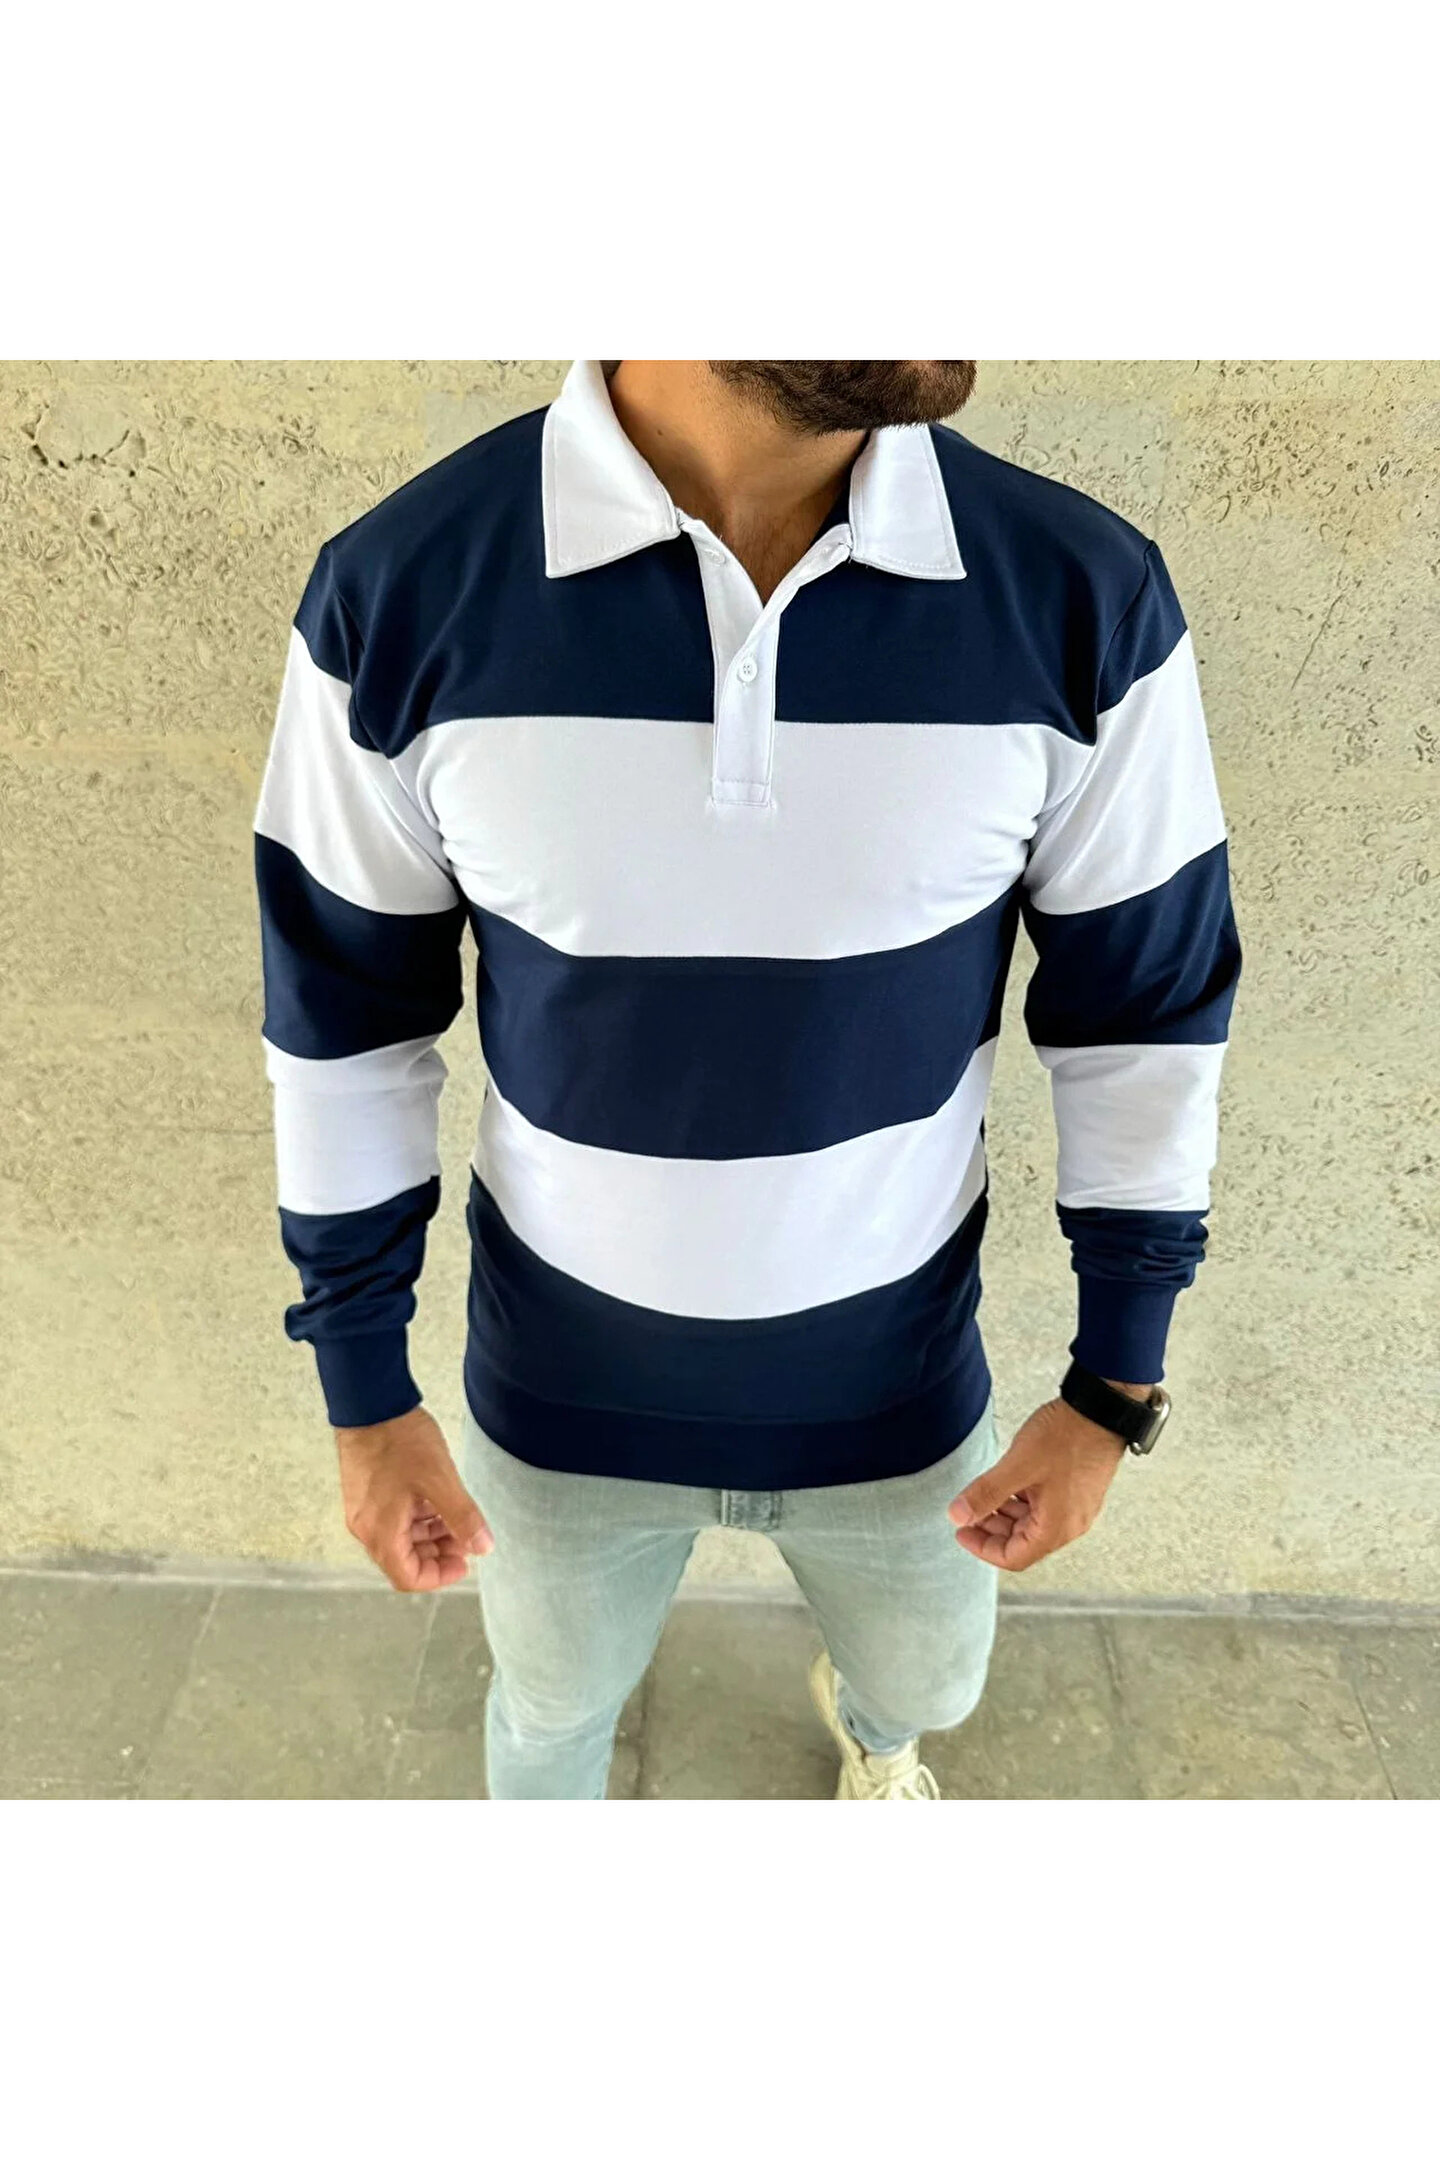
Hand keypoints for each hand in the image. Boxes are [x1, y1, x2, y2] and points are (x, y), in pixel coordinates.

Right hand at [335, 1404, 492, 1591]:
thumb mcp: (440, 1480)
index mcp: (380, 1532)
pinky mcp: (367, 1493)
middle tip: (466, 1538)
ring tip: (457, 1519)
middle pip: (404, 1559)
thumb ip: (463, 1517)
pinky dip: (418, 1518)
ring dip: (430, 1535)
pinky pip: (394, 1518)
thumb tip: (482, 1547)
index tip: (464, 1563)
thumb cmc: (399, 1440)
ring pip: (401, 1538)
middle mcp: (367, 1527)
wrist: (369, 1403)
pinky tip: (438, 1503)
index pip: (408, 1577)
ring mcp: (364, 1510)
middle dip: (438, 1554)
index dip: (439, 1576)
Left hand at [947, 1387, 1144, 1571]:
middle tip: (968, 1511)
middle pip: (1023, 1542)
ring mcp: (1076, 1507)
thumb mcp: (1018, 1465)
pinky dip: (1021, 1501)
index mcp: (1056, 1527)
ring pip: (1032, 1523)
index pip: (1014, 1558)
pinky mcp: (1077, 1490)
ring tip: (985, 1494)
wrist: (1102, 1409)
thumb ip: (986, 1493)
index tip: (962, 1530)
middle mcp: (1070, 1523)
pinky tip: (1009, 1484)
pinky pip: (1044, 1506)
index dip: (982, 1547)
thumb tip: (958, 1515)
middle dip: (991, 1529)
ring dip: (1005, 1514)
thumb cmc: (1067, 1436)